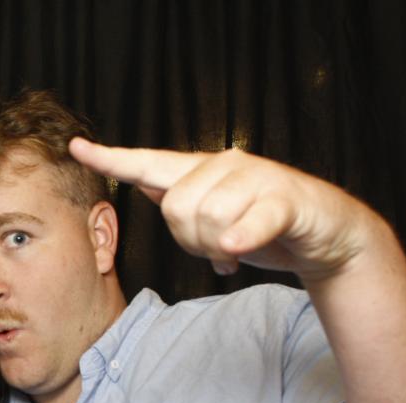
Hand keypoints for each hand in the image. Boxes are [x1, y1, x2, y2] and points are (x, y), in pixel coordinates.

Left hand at [69, 137, 384, 280]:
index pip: (149, 162)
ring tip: (236, 249)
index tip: (77, 148)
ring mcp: (257, 179)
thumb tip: (145, 183)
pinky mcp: (285, 199)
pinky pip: (248, 220)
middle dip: (189, 240)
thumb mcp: (217, 217)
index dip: (113, 159)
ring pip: (208, 217)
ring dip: (218, 247)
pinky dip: (240, 238)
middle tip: (216, 248)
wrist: (328, 236)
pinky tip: (235, 251)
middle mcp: (226, 166)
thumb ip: (184, 200)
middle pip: (175, 207)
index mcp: (204, 171)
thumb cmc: (266, 227)